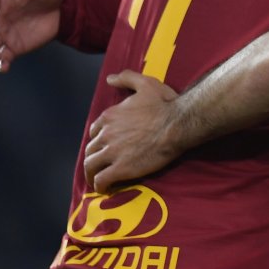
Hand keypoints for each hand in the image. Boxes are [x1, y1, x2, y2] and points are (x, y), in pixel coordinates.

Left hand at [82, 71, 182, 190]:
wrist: (178, 124)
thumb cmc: (166, 104)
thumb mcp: (147, 84)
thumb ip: (127, 78)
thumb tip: (110, 79)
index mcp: (110, 116)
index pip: (95, 131)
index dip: (99, 139)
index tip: (106, 145)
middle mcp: (106, 134)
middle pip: (90, 150)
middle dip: (93, 158)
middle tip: (100, 165)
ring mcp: (112, 152)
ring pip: (90, 166)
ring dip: (91, 174)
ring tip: (97, 180)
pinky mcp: (120, 168)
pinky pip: (101, 180)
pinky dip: (100, 186)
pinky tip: (105, 189)